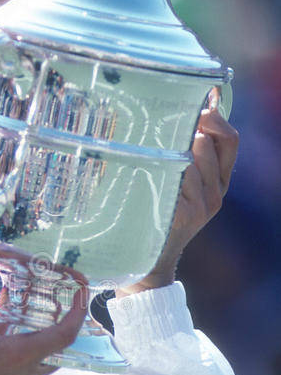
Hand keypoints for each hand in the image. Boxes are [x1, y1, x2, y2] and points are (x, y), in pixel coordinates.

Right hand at [0, 248, 87, 374]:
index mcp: (15, 356)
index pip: (65, 335)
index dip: (79, 311)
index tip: (81, 289)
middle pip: (61, 348)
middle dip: (65, 320)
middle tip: (59, 294)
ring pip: (46, 359)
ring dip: (45, 334)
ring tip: (34, 305)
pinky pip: (28, 367)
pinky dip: (27, 345)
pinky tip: (4, 326)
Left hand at [116, 93, 238, 296]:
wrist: (146, 265)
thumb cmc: (154, 217)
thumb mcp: (172, 184)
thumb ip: (180, 155)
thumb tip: (179, 112)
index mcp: (218, 182)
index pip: (229, 140)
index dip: (214, 118)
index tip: (192, 108)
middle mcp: (216, 194)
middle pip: (207, 143)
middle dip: (181, 133)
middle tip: (155, 137)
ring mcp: (202, 207)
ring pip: (189, 158)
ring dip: (165, 154)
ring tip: (144, 165)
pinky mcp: (184, 216)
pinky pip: (176, 178)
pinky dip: (159, 172)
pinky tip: (144, 180)